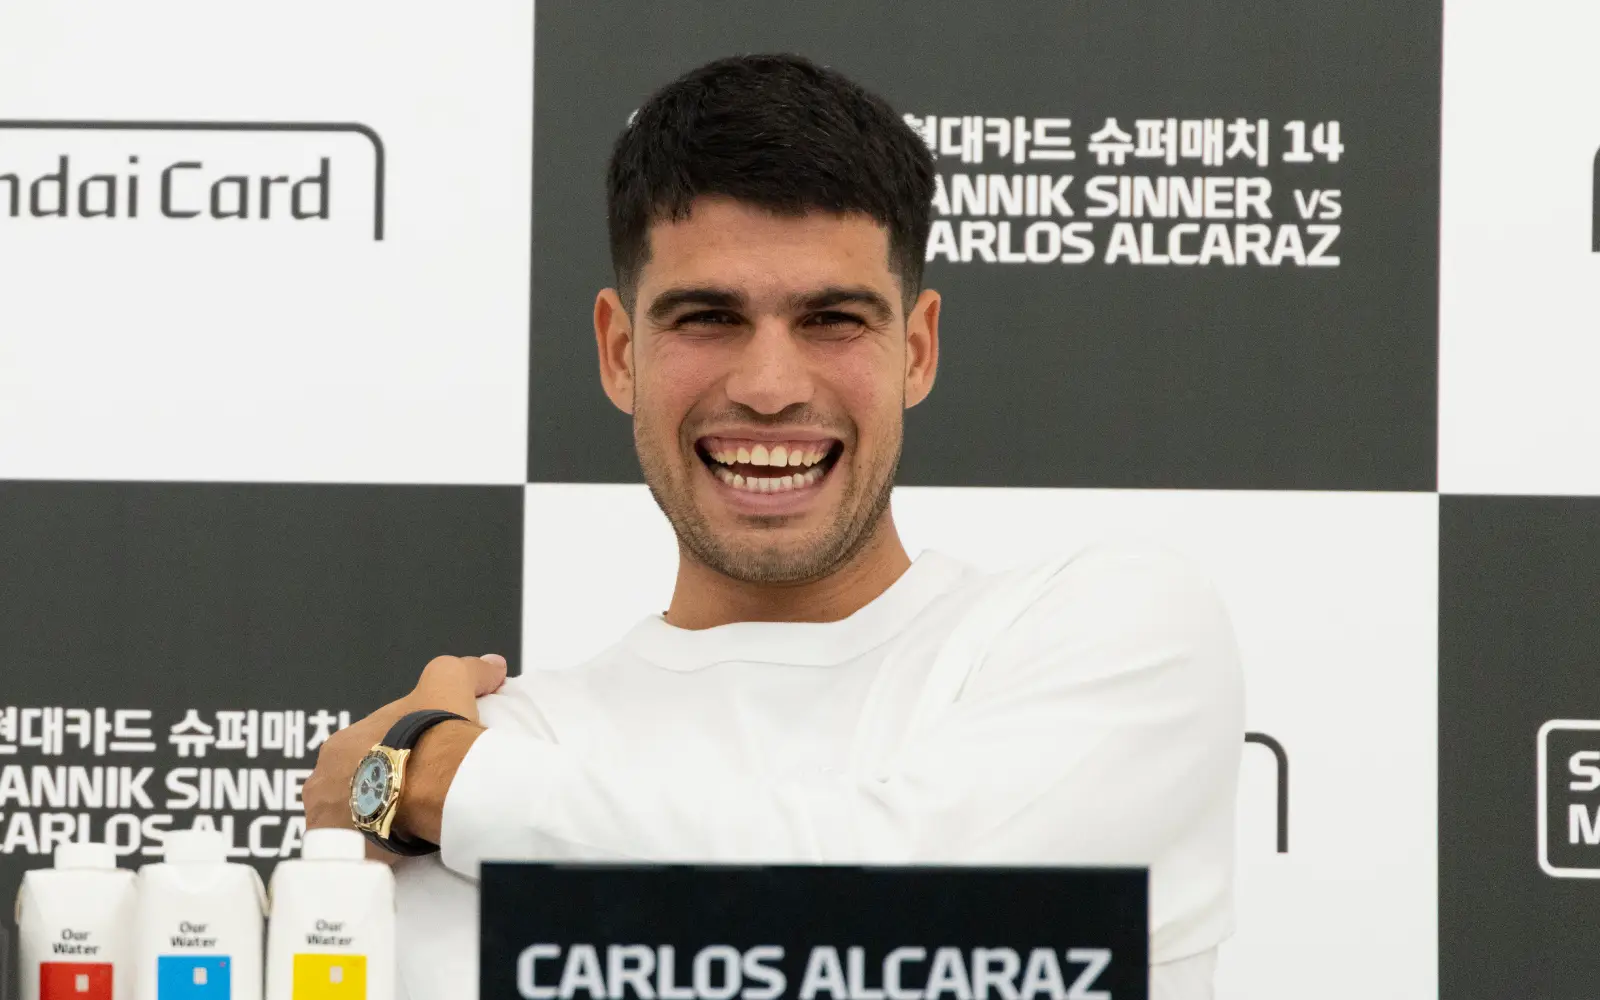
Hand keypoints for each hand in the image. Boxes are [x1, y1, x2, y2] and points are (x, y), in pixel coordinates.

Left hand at [302, 653, 507, 862]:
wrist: (433, 783)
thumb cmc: (432, 733)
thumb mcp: (450, 681)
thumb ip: (469, 670)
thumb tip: (493, 665)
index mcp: (340, 743)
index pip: (363, 748)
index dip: (389, 753)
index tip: (418, 761)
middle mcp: (321, 780)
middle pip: (351, 784)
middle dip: (375, 787)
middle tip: (414, 794)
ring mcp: (326, 819)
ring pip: (349, 820)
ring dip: (370, 819)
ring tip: (407, 824)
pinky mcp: (341, 853)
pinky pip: (353, 853)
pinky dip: (369, 850)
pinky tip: (395, 849)